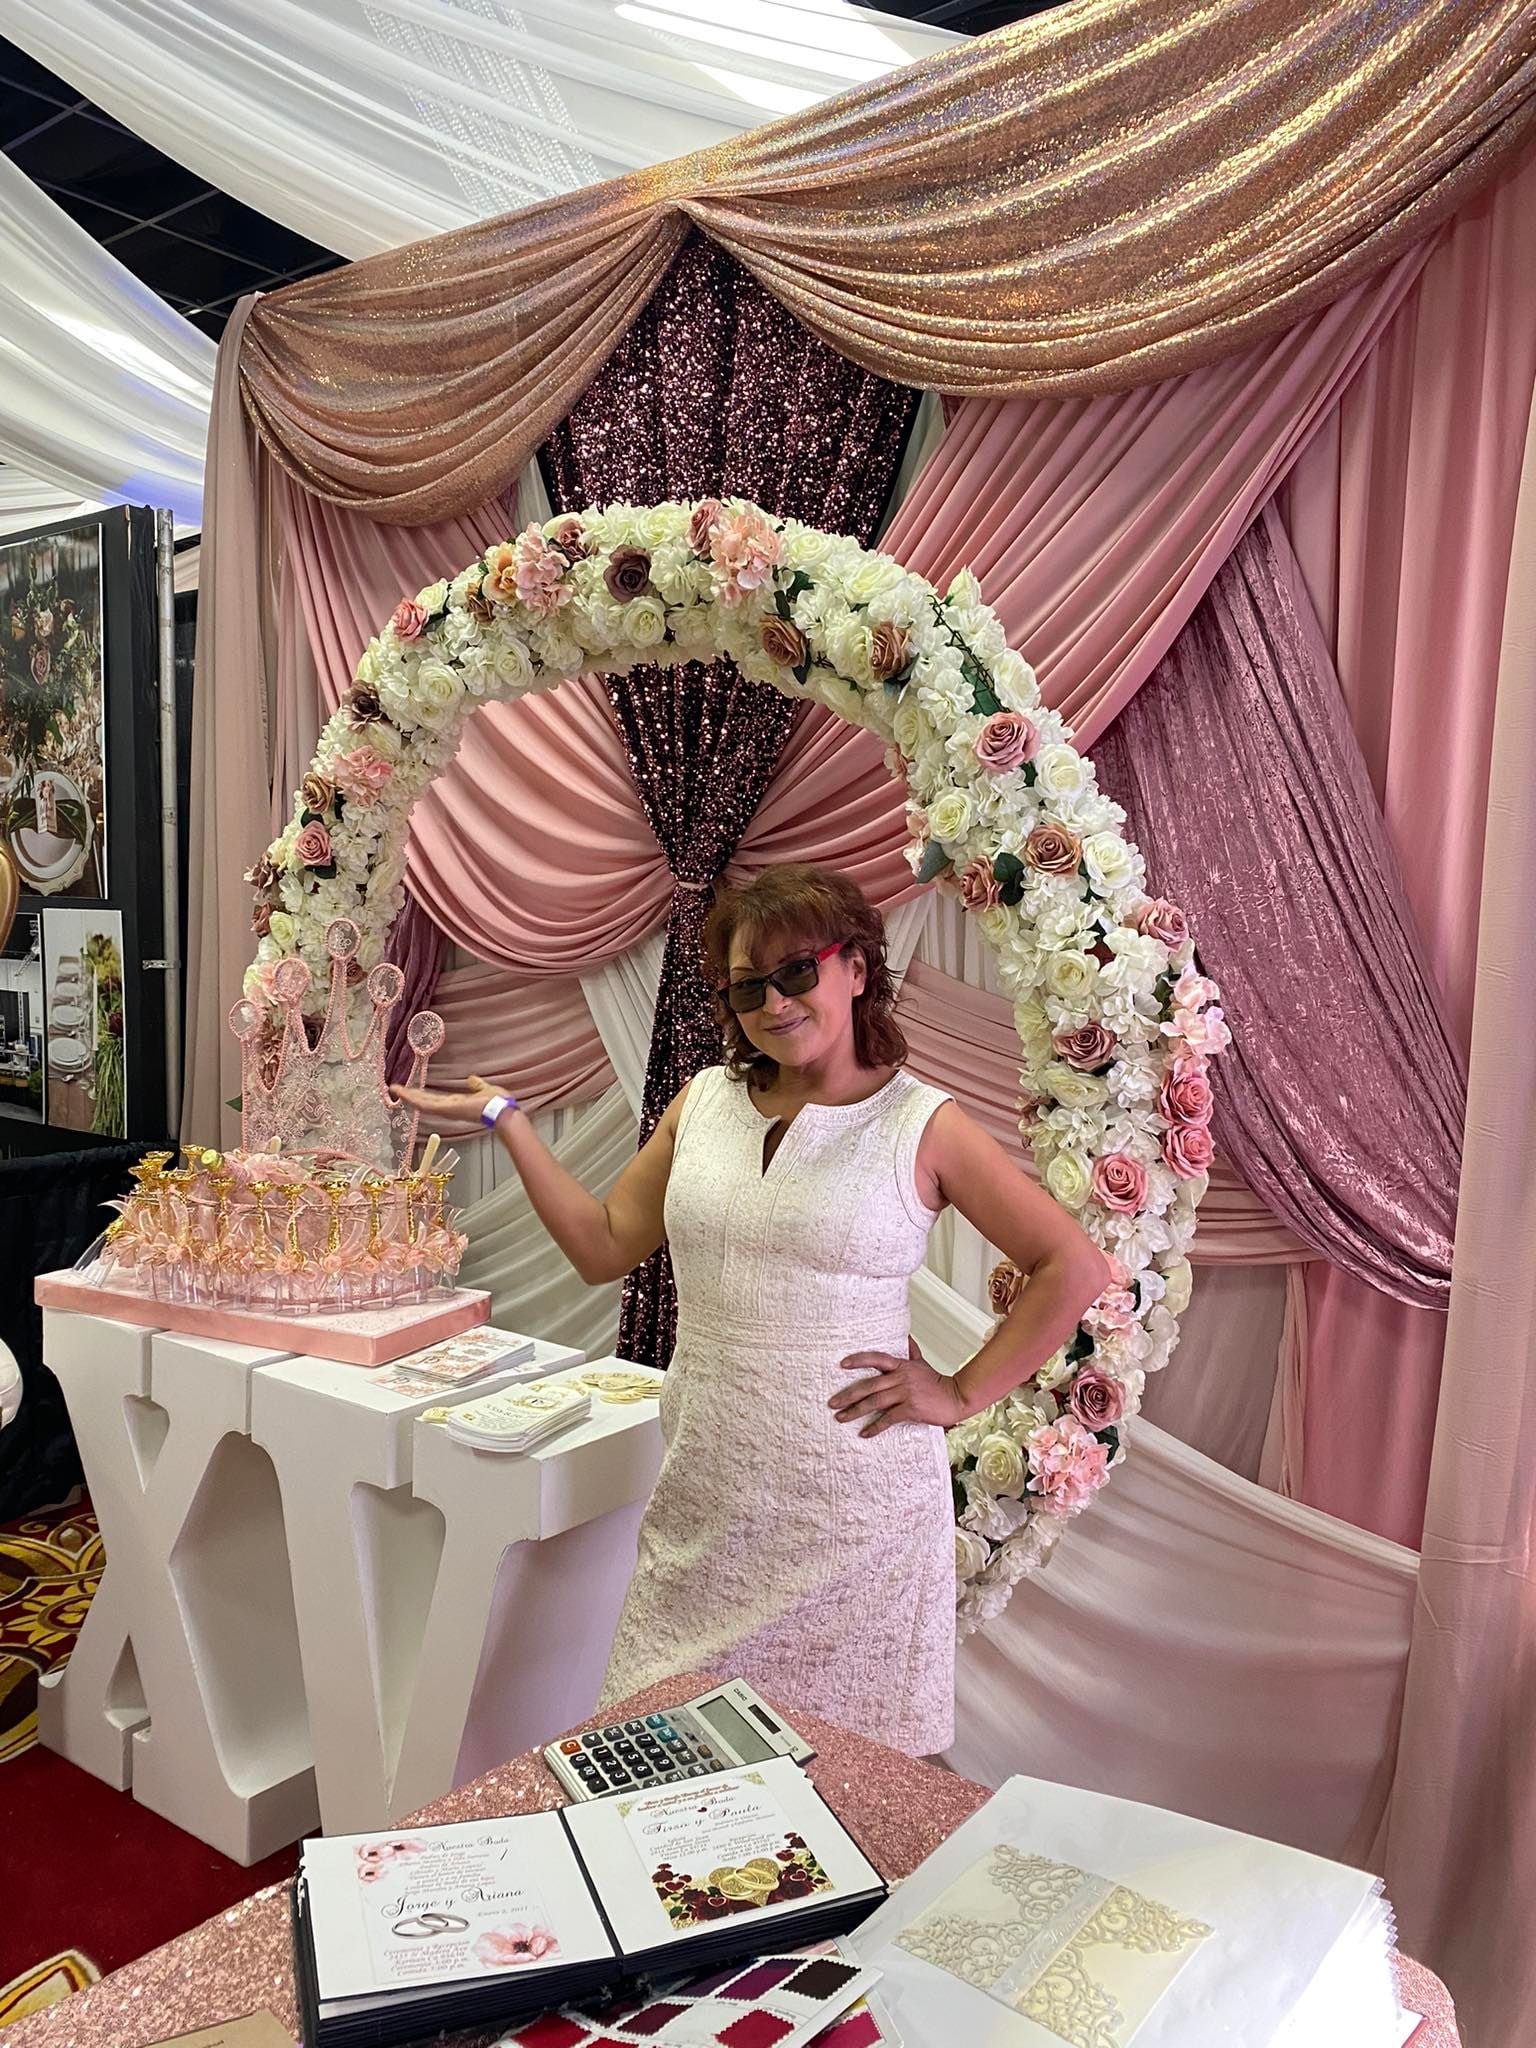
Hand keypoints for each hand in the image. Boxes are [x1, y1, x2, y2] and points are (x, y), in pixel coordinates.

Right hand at [391, 1071, 506, 1126]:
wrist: (501, 1112)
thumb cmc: (496, 1103)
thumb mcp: (484, 1089)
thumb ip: (477, 1085)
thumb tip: (471, 1079)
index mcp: (456, 1104)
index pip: (435, 1100)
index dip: (422, 1095)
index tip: (411, 1091)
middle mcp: (448, 1108)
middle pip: (425, 1102)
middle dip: (410, 1095)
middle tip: (395, 1089)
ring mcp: (446, 1110)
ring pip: (421, 1104)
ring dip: (408, 1096)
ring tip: (394, 1089)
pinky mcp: (445, 1109)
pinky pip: (425, 1105)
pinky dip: (413, 1099)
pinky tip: (403, 1094)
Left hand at [829, 1337, 967, 1437]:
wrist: (956, 1397)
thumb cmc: (937, 1382)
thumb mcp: (922, 1364)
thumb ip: (911, 1351)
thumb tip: (905, 1336)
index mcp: (902, 1365)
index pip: (876, 1358)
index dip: (859, 1360)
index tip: (842, 1364)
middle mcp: (901, 1377)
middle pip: (869, 1385)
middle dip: (848, 1394)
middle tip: (832, 1402)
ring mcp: (906, 1393)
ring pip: (875, 1401)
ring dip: (855, 1411)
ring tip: (841, 1418)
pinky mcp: (911, 1408)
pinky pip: (888, 1418)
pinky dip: (875, 1426)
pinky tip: (864, 1433)